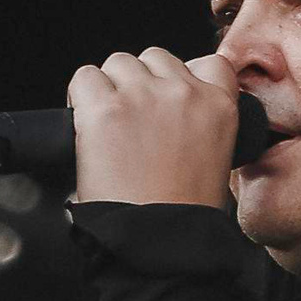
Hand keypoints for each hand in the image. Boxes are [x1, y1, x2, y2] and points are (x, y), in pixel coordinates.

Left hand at [69, 48, 239, 207]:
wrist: (158, 242)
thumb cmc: (182, 213)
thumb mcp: (215, 157)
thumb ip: (199, 119)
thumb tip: (170, 101)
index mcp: (219, 105)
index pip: (209, 62)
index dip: (182, 77)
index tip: (169, 96)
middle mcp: (184, 93)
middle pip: (154, 59)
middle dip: (142, 84)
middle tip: (134, 122)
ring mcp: (143, 97)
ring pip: (118, 63)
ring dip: (111, 88)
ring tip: (111, 127)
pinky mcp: (105, 110)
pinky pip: (85, 78)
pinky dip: (81, 96)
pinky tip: (87, 124)